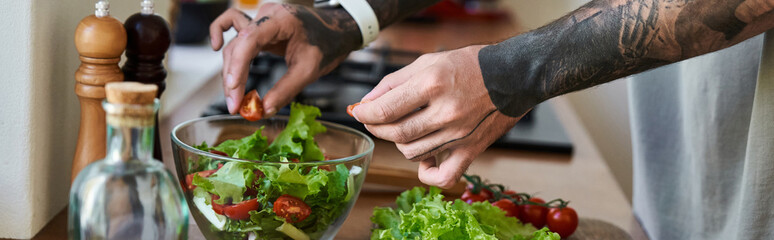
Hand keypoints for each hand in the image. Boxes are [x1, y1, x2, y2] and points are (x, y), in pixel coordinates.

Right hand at [210, 4, 360, 114]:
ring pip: (235, 44)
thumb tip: (263, 109)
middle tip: (235, 105)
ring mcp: (261, 19)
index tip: (234, 89)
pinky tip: (216, 48)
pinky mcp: (260, 27)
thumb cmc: (326, 45)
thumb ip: (286, 90)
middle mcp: (267, 15)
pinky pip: (234, 28)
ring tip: (235, 97)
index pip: (250, 38)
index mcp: (282, 20)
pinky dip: (223, 36)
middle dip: (233, 77)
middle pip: (238, 45)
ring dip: (231, 70)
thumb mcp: (309, 70)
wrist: (336, 32)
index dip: (238, 65)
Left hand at [352, 45, 524, 187]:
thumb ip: (393, 82)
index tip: (358, 111)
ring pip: (412, 152)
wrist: (513, 75)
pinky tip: (424, 160)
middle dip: (376, 127)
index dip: (364, 113)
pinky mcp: (471, 150)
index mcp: (432, 84)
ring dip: (400, 142)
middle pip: (395, 133)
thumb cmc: (469, 65)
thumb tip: (366, 102)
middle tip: (373, 120)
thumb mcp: (427, 61)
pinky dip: (427, 173)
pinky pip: (443, 176)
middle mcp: (445, 112)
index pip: (385, 109)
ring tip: (406, 128)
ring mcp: (459, 135)